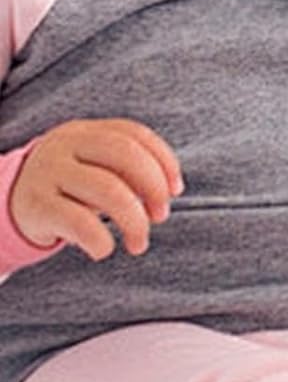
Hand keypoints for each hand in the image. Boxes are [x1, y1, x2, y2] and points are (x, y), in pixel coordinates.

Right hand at [9, 118, 182, 260]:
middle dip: (153, 187)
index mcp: (86, 131)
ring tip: (139, 242)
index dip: (164, 161)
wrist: (5, 202)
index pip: (136, 134)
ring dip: (134, 220)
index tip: (176, 190)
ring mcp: (49, 174)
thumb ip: (127, 170)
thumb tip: (168, 192)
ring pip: (108, 189)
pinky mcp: (36, 206)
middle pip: (126, 155)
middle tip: (161, 216)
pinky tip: (104, 249)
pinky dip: (100, 239)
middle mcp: (67, 146)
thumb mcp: (93, 167)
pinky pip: (78, 221)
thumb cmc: (67, 185)